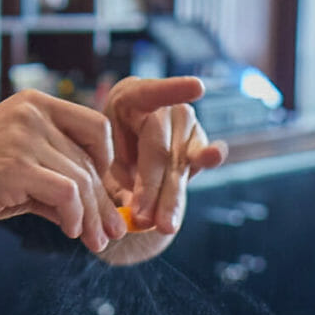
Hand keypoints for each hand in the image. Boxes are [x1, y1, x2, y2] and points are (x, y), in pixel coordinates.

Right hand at [0, 90, 124, 250]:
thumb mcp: (16, 172)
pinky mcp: (13, 167)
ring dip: (93, 218)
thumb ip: (53, 181)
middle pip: (90, 162)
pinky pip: (65, 193)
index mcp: (34, 104)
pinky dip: (75, 217)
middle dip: (104, 203)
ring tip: (95, 241)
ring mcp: (22, 137)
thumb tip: (98, 215)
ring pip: (82, 181)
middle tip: (113, 233)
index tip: (105, 195)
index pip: (96, 128)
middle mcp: (32, 114)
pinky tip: (70, 232)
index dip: (108, 164)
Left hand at [103, 76, 228, 235]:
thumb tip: (133, 211)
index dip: (174, 90)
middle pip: (159, 147)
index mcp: (128, 99)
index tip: (198, 88)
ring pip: (179, 164)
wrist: (123, 173)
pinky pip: (200, 159)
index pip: (151, 92)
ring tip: (165, 226)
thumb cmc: (105, 161)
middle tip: (143, 220)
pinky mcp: (199, 144)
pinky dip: (207, 160)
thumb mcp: (100, 171)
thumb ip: (112, 187)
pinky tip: (214, 156)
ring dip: (171, 198)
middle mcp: (161, 107)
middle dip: (152, 188)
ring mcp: (184, 125)